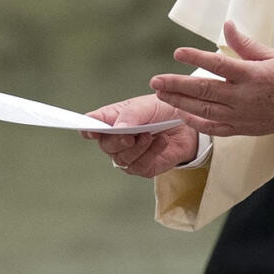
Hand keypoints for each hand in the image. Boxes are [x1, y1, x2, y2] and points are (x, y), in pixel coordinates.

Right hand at [81, 94, 198, 176]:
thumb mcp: (148, 105)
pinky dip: (151, 153)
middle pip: (106, 145)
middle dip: (118, 141)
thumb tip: (117, 129)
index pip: (91, 124)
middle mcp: (116, 139)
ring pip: (122, 159)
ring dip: (137, 147)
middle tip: (131, 136)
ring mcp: (128, 155)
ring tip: (150, 135)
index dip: (86, 128)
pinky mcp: (143, 167)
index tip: (89, 130)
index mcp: (112, 119)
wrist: (187, 125)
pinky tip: (161, 141)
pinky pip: (140, 166)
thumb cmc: (163, 111)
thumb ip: (132, 115)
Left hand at [150, 21, 273, 137]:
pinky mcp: (243, 129)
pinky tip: (183, 115)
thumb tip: (228, 25)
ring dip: (181, 103)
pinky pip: (215, 129)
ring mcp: (242, 116)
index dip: (196, 58)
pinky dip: (197, 123)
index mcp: (253, 75)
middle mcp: (244, 98)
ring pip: (205, 111)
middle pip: (204, 91)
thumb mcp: (273, 55)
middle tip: (156, 81)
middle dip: (177, 86)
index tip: (177, 53)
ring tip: (162, 96)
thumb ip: (246, 44)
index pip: (218, 65)